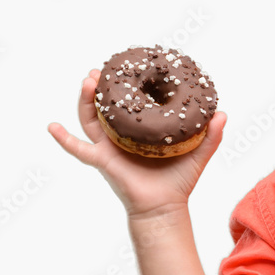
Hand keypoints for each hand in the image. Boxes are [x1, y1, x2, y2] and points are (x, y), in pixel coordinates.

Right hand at [47, 69, 226, 217]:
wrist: (165, 209)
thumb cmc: (178, 182)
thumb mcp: (198, 153)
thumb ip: (210, 135)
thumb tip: (222, 113)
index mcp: (142, 131)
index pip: (133, 104)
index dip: (130, 85)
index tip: (129, 65)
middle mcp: (122, 136)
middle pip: (107, 106)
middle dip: (103, 86)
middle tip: (102, 69)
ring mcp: (110, 147)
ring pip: (92, 119)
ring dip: (86, 100)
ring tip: (86, 81)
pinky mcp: (103, 160)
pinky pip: (79, 148)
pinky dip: (63, 139)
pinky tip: (52, 126)